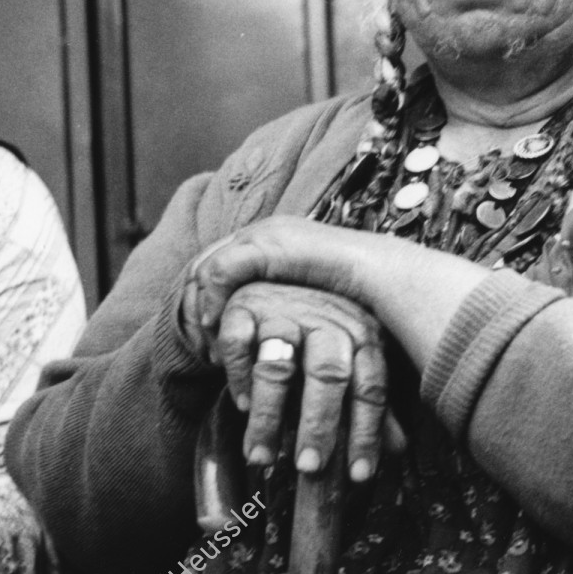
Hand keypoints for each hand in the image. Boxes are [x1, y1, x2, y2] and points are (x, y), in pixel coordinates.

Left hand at [180, 217, 368, 353]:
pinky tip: (216, 327)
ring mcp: (263, 235)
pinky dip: (212, 301)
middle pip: (205, 262)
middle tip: (198, 342)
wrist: (380, 276)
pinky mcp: (264, 246)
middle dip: (193, 303)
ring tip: (205, 339)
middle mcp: (263, 231)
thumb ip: (289, 306)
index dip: (206, 299)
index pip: (220, 263)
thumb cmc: (356, 295)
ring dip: (199, 307)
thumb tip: (269, 332)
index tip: (208, 337)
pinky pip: (220, 272)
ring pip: (206, 268)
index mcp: (273, 241)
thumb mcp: (312, 303)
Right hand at [206, 282, 392, 483]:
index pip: (371, 386)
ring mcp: (285, 311)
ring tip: (261, 456)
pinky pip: (239, 344)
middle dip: (319, 425)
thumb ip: (369, 400)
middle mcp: (328, 319)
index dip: (367, 432)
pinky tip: (241, 405)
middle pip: (328, 375)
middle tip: (309, 468)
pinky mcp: (244, 307)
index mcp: (363, 334)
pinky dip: (238, 378)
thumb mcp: (349, 360)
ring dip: (268, 416)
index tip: (359, 475)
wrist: (271, 283)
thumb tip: (397, 449)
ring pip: (278, 366)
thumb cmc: (317, 334)